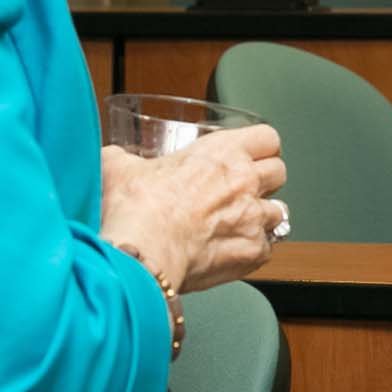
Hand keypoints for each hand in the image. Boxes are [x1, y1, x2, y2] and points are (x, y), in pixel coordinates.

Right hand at [100, 124, 288, 292]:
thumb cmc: (134, 209)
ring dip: (262, 217)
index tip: (250, 155)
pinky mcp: (252, 253)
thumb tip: (111, 159)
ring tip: (238, 225)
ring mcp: (253, 218)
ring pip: (279, 212)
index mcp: (221, 152)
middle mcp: (244, 181)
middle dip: (264, 180)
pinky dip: (253, 251)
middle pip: (279, 172)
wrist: (140, 254)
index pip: (267, 138)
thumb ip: (123, 159)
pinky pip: (266, 249)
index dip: (260, 147)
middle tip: (242, 191)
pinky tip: (232, 252)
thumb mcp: (118, 167)